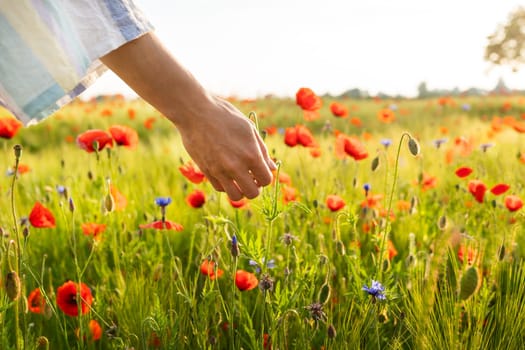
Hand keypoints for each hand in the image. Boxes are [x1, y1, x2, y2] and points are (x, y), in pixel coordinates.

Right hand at [100, 33, 274, 199]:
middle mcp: (236, 166)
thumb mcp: (249, 129)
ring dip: (241, 190)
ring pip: (236, 196)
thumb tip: (271, 168)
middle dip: (256, 187)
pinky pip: (220, 188)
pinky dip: (226, 185)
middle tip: (252, 176)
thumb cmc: (225, 116)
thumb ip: (262, 150)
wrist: (195, 112)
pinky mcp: (206, 171)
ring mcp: (220, 171)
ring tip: (239, 178)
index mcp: (251, 154)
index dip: (266, 176)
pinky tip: (227, 173)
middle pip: (253, 193)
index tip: (262, 170)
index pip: (266, 180)